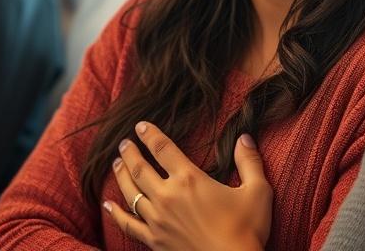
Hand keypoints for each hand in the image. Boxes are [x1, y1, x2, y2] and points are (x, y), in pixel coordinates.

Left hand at [104, 121, 271, 250]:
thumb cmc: (246, 231)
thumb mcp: (257, 192)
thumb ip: (249, 162)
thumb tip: (244, 138)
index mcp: (189, 179)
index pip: (163, 148)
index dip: (150, 134)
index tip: (141, 125)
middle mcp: (168, 196)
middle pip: (140, 168)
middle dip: (130, 152)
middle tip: (123, 143)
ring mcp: (158, 220)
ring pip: (130, 192)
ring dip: (121, 175)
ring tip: (115, 163)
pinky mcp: (155, 241)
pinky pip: (128, 224)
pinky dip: (116, 213)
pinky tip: (107, 205)